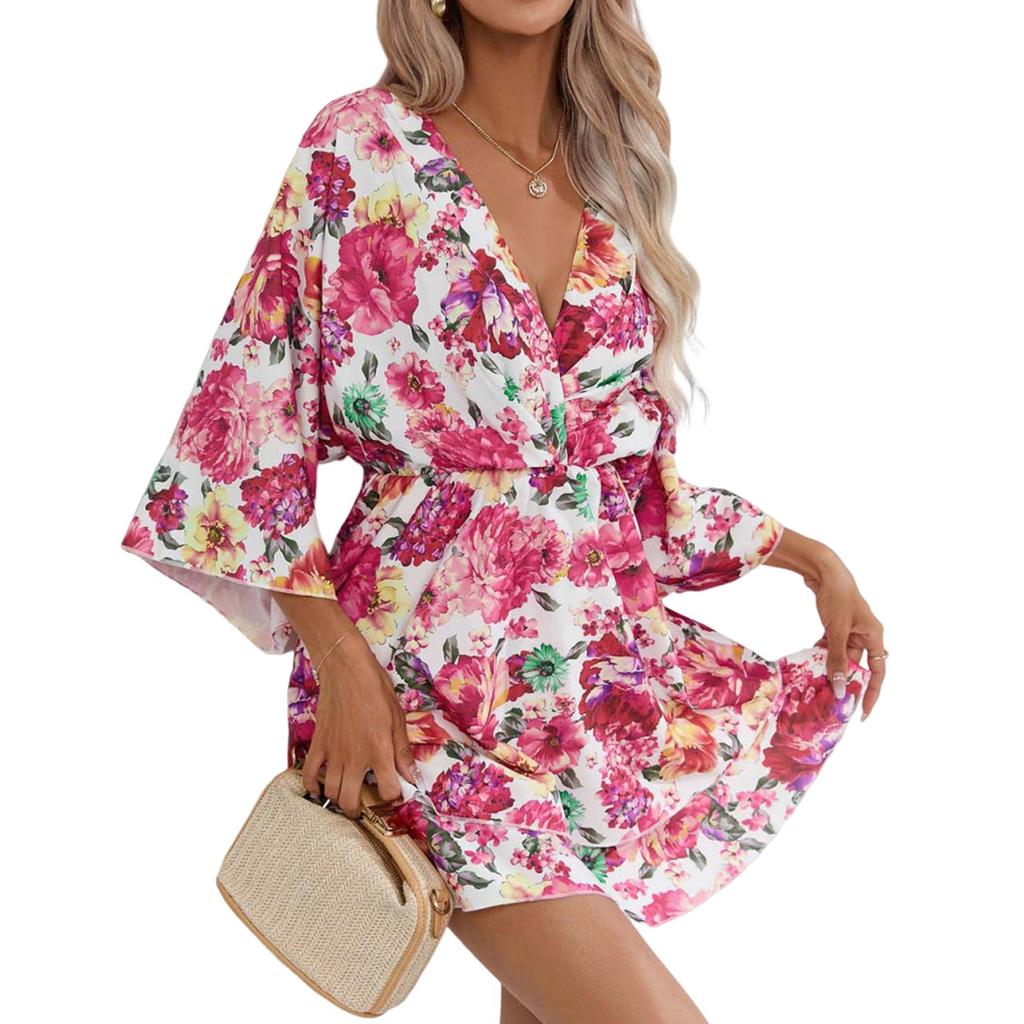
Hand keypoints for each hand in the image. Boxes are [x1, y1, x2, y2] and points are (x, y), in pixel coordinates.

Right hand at [300, 636, 420, 817]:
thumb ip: (402, 751)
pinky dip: (312, 787)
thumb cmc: (375, 689)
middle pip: (352, 802)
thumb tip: (411, 776)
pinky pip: (309, 774)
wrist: (346, 670)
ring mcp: (333, 753)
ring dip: (339, 799)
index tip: (395, 792)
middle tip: (366, 807)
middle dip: (360, 811)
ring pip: (332, 792)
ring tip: (348, 797)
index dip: (393, 796)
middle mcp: (355, 758)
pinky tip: (320, 789)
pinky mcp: (318, 744)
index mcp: (379, 751)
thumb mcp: (397, 718)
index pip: (387, 791)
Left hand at [803, 549, 886, 718]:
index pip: (878, 673)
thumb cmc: (837, 597)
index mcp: (875, 637)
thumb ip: (838, 659)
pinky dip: (823, 653)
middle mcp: (867, 635)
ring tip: (819, 686)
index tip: (862, 713)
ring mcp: (851, 629)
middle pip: (858, 666)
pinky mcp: (837, 624)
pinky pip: (832, 645)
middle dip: (846, 682)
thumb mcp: (837, 631)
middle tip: (834, 702)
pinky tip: (810, 662)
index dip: (871, 694)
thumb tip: (839, 688)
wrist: (825, 570)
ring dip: (832, 668)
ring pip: (842, 656)